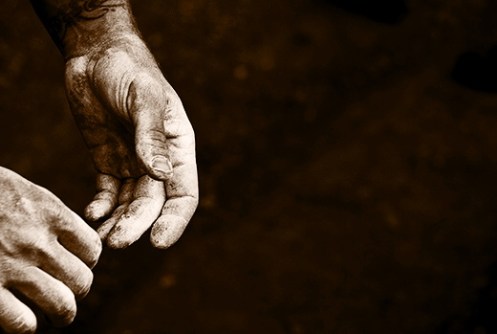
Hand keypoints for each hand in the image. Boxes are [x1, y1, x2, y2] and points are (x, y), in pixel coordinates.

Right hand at [0, 167, 101, 333]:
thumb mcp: (25, 192)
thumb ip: (50, 215)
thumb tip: (72, 239)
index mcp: (50, 213)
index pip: (92, 248)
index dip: (88, 261)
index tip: (77, 263)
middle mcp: (36, 241)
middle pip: (82, 280)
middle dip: (78, 290)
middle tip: (67, 291)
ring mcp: (12, 266)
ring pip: (61, 304)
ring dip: (61, 313)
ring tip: (53, 315)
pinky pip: (22, 322)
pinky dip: (26, 325)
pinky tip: (22, 318)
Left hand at [65, 34, 197, 248]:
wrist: (96, 54)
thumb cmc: (128, 69)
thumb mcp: (143, 97)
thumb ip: (151, 135)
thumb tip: (161, 175)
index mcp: (178, 146)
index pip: (184, 192)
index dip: (175, 219)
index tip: (159, 241)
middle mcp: (159, 160)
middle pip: (153, 204)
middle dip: (137, 224)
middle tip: (116, 242)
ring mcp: (133, 162)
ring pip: (130, 203)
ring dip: (118, 222)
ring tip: (102, 238)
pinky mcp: (109, 161)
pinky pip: (108, 192)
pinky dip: (101, 207)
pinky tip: (92, 214)